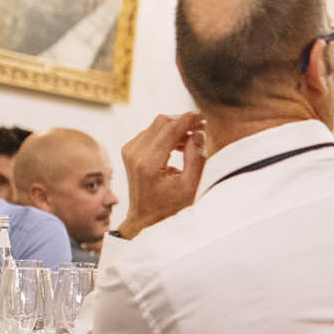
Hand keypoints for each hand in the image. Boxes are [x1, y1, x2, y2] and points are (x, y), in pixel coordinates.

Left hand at [115, 113, 206, 240]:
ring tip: (192, 140)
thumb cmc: (169, 205)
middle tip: (201, 127)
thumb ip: (197, 158)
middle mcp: (135, 154)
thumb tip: (198, 133)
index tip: (203, 117)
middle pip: (162, 121)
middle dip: (183, 121)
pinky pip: (151, 131)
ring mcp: (129, 151)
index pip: (170, 129)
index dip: (188, 119)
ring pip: (156, 124)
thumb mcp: (190, 187)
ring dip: (176, 128)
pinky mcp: (130, 150)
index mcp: (148, 163)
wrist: (144, 216)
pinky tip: (179, 145)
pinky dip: (167, 134)